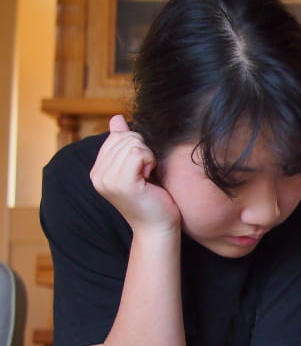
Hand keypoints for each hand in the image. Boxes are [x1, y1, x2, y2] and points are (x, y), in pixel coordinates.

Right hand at [90, 115, 179, 234]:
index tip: (141, 171)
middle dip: (144, 152)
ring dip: (149, 158)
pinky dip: (150, 162)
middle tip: (146, 176)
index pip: (117, 137)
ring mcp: (107, 179)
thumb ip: (124, 143)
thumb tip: (117, 118)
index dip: (137, 148)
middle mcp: (97, 175)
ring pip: (133, 144)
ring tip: (147, 179)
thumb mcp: (136, 166)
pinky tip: (150, 179)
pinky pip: (139, 153)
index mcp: (97, 171)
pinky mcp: (122, 183)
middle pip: (126, 138)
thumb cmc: (153, 199)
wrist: (159, 227)